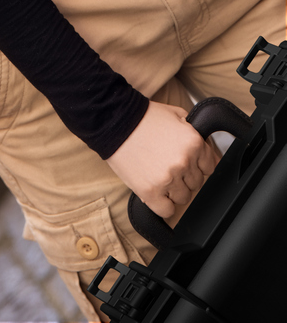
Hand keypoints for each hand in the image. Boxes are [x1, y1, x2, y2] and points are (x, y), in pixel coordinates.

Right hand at [106, 101, 216, 218]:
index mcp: (193, 143)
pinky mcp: (151, 192)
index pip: (209, 167)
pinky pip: (167, 211)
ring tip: (159, 176)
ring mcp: (168, 179)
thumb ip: (194, 132)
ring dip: (173, 190)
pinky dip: (163, 205)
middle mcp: (184, 162)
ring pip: (183, 198)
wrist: (114, 121)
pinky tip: (157, 194)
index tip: (188, 163)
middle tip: (168, 165)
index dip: (197, 164)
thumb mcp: (177, 114)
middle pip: (196, 183)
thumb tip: (208, 150)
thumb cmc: (144, 117)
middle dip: (184, 176)